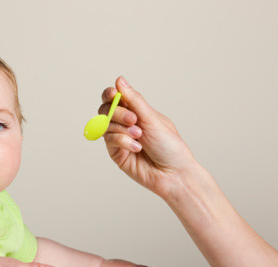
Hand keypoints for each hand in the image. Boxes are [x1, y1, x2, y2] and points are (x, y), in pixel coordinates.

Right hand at [99, 76, 197, 198]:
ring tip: (139, 136)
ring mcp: (119, 138)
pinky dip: (122, 142)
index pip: (115, 98)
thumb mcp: (152, 118)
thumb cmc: (169, 146)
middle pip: (106, 110)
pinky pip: (109, 140)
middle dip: (117, 113)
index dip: (110, 94)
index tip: (112, 94)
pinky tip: (136, 148)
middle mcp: (126, 124)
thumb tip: (120, 80)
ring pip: (106, 125)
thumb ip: (133, 100)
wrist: (173, 173)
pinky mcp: (116, 153)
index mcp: (137, 112)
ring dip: (122, 129)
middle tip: (134, 120)